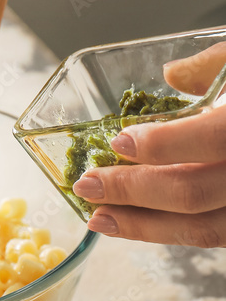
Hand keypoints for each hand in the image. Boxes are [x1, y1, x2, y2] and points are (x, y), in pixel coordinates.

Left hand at [73, 43, 225, 247]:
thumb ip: (218, 66)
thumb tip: (171, 75)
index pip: (211, 138)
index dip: (161, 144)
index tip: (119, 142)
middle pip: (194, 193)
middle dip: (132, 192)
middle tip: (88, 185)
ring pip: (203, 229)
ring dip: (144, 227)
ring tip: (101, 218)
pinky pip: (216, 235)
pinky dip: (173, 231)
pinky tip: (141, 224)